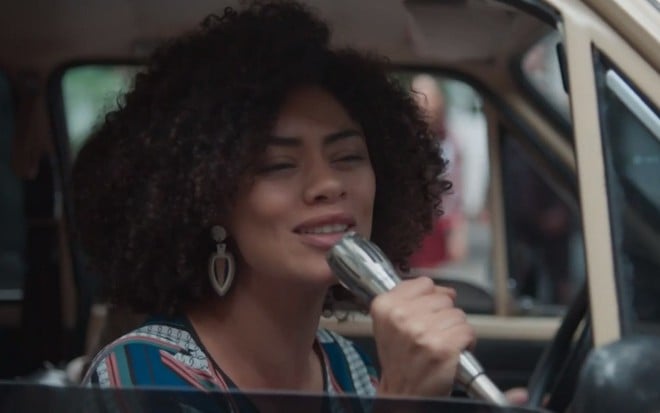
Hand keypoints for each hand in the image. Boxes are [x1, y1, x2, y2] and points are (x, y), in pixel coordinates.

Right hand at [371, 276, 475, 396]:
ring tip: (439, 344)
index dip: (429, 299)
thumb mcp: (391, 322)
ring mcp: (422, 332)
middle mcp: (401, 317)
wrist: (403, 394)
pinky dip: (466, 342)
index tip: (422, 314)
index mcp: (385, 307)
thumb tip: (446, 291)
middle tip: (429, 335)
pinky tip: (451, 352)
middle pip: (443, 299)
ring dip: (454, 330)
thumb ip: (412, 298)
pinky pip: (467, 331)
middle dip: (442, 316)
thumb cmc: (400, 360)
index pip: (424, 284)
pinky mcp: (443, 348)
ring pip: (457, 314)